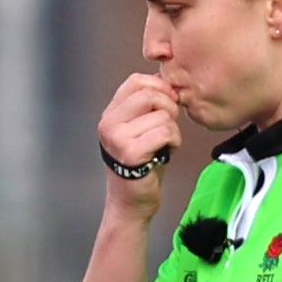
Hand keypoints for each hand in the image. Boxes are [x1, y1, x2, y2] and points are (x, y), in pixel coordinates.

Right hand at [98, 71, 185, 195]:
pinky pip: (165, 132)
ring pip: (162, 116)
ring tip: (163, 144)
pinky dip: (174, 142)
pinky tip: (165, 152)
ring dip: (173, 130)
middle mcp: (108, 123)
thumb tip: (166, 81)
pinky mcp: (130, 152)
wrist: (132, 200)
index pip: (137, 81)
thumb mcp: (140, 128)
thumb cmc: (142, 163)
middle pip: (150, 95)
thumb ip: (148, 105)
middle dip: (169, 108)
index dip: (159, 88)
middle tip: (167, 126)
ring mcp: (116, 137)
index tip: (166, 104)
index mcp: (110, 113)